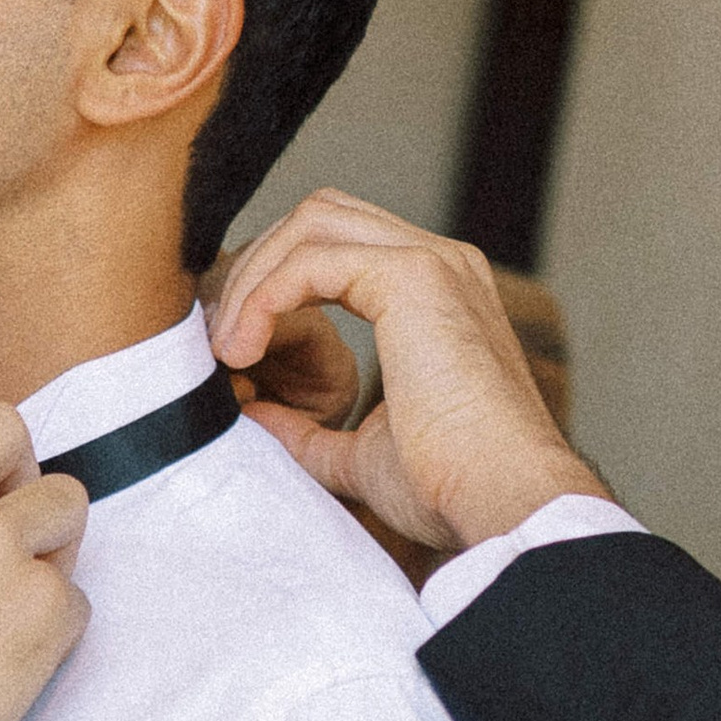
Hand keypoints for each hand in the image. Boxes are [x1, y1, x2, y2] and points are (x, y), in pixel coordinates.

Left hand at [204, 187, 607, 558]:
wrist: (500, 501)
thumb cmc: (448, 487)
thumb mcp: (359, 456)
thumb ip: (308, 431)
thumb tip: (256, 414)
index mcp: (435, 295)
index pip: (336, 246)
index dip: (273, 284)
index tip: (233, 350)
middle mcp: (441, 263)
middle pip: (319, 218)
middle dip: (257, 267)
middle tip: (219, 338)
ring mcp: (432, 262)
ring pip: (310, 225)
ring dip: (254, 279)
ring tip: (226, 349)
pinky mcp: (413, 277)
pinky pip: (310, 260)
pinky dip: (264, 297)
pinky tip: (242, 350)